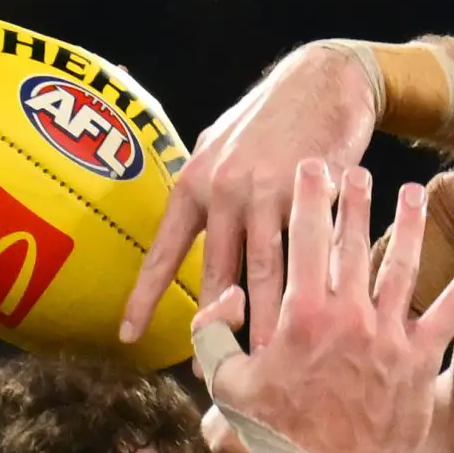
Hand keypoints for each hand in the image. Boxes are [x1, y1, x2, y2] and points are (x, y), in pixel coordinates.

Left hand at [122, 44, 374, 345]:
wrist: (325, 77)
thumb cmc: (269, 117)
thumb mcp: (220, 144)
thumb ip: (201, 190)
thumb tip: (182, 229)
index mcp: (194, 184)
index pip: (164, 253)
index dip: (144, 298)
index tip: (128, 335)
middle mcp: (224, 191)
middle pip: (216, 276)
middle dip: (213, 330)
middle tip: (210, 375)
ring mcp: (268, 193)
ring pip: (263, 275)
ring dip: (264, 326)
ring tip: (265, 367)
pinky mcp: (311, 195)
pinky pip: (307, 255)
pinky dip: (309, 293)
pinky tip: (315, 323)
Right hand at [192, 161, 453, 452]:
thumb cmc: (276, 439)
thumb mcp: (227, 388)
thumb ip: (214, 336)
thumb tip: (223, 296)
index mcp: (300, 316)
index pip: (302, 240)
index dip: (307, 198)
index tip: (311, 167)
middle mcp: (348, 316)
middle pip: (352, 242)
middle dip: (354, 199)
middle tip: (359, 169)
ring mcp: (388, 337)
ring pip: (402, 264)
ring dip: (410, 224)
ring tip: (414, 192)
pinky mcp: (421, 361)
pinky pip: (451, 310)